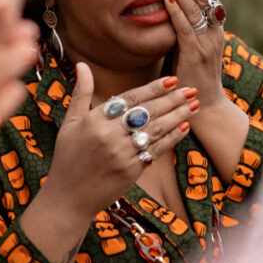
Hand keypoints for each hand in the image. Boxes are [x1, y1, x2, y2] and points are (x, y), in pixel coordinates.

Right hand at [38, 63, 196, 219]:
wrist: (68, 198)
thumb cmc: (67, 157)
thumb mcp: (70, 123)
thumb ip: (80, 93)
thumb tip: (82, 64)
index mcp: (95, 120)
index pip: (131, 98)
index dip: (153, 88)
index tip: (172, 79)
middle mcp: (110, 135)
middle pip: (148, 112)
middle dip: (172, 99)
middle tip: (191, 88)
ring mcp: (122, 154)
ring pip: (156, 130)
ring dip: (178, 116)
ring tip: (194, 105)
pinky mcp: (131, 171)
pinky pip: (156, 150)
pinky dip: (172, 138)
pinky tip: (185, 127)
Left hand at [163, 0, 248, 179]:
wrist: (206, 106)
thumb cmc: (194, 76)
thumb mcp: (192, 46)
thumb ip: (186, 28)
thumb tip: (174, 6)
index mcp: (215, 29)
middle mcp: (214, 33)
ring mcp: (205, 43)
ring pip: (193, 9)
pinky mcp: (194, 55)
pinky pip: (183, 28)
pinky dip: (174, 11)